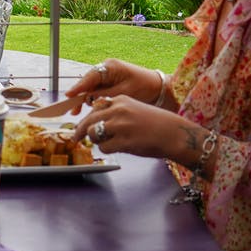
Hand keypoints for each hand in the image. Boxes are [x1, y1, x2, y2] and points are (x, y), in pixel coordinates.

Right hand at [65, 58, 161, 105]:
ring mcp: (107, 76)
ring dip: (85, 100)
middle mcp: (106, 69)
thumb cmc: (144, 88)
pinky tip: (86, 109)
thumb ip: (105, 95)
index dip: (78, 87)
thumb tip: (88, 99)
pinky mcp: (110, 83)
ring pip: (91, 88)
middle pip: (88, 83)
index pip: (90, 77)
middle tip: (72, 110)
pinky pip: (96, 91)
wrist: (158, 89)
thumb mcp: (124, 92)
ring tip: (76, 112)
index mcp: (110, 67)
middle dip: (79, 96)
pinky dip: (92, 100)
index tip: (68, 95)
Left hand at [74, 96, 199, 163]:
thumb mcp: (134, 108)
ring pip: (94, 133)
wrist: (175, 134)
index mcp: (120, 100)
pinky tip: (116, 149)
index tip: (81, 125)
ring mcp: (120, 126)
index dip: (87, 118)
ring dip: (96, 140)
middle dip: (80, 130)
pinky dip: (106, 150)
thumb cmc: (157, 124)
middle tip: (76, 138)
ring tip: (105, 143)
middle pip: (89, 120)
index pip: (95, 107)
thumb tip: (97, 122)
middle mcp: (118, 110)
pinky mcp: (124, 141)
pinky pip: (104, 147)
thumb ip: (116, 112)